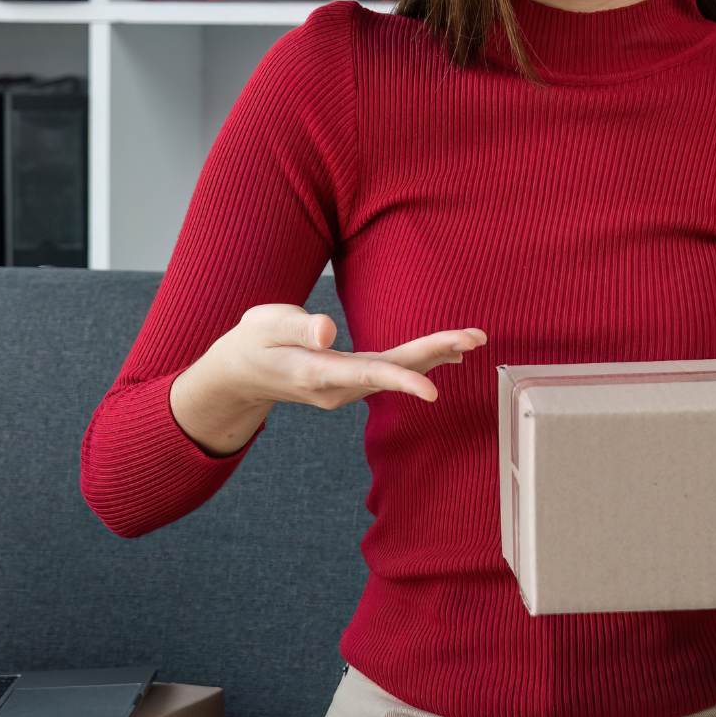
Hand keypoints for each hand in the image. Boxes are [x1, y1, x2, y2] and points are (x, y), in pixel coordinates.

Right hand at [168, 304, 486, 456]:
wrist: (240, 374)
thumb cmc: (251, 343)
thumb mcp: (264, 324)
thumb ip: (296, 326)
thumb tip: (326, 331)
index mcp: (316, 373)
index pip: (365, 375)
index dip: (400, 380)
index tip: (431, 392)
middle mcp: (338, 386)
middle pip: (394, 371)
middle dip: (436, 354)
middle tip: (475, 338)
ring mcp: (346, 387)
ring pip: (398, 372)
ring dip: (436, 356)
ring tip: (473, 340)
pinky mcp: (351, 381)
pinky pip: (393, 372)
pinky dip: (421, 362)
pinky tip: (447, 356)